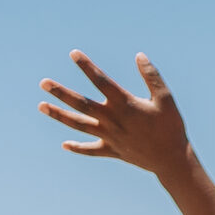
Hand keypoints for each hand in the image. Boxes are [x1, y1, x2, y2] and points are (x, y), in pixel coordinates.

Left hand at [40, 51, 192, 177]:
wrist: (172, 160)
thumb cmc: (171, 127)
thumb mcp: (165, 98)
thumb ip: (152, 76)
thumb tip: (139, 56)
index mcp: (124, 105)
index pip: (101, 81)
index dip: (87, 67)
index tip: (73, 54)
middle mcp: (112, 120)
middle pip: (81, 105)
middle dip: (61, 93)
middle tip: (43, 83)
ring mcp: (110, 137)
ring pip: (79, 125)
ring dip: (59, 116)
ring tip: (41, 106)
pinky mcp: (112, 150)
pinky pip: (91, 150)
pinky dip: (78, 147)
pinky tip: (64, 144)